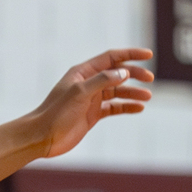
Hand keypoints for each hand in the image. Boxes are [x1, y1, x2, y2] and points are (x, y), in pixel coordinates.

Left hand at [30, 48, 152, 160]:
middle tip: (149, 79)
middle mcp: (88, 83)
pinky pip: (114, 107)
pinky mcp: (92, 115)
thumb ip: (102, 80)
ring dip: (133, 93)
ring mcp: (91, 99)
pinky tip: (139, 108)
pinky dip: (126, 107)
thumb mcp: (79, 93)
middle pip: (117, 74)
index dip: (130, 55)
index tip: (148, 55)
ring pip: (117, 91)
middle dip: (134, 74)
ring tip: (147, 97)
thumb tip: (124, 72)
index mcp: (83, 73)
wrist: (42, 137)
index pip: (111, 58)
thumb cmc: (56, 113)